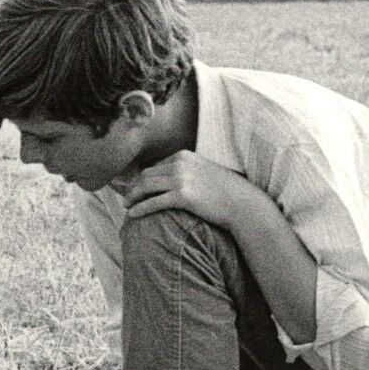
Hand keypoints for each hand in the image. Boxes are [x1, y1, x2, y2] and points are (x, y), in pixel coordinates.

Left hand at [112, 150, 257, 230]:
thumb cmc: (224, 190)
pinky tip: (132, 214)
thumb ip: (186, 170)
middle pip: (146, 175)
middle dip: (134, 187)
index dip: (143, 179)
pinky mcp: (183, 196)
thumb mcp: (203, 171)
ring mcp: (181, 179)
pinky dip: (140, 208)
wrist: (241, 203)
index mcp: (183, 155)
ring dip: (133, 197)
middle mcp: (180, 164)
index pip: (155, 166)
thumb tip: (170, 177)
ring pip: (146, 187)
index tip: (136, 188)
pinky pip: (153, 202)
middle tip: (126, 198)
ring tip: (126, 206)